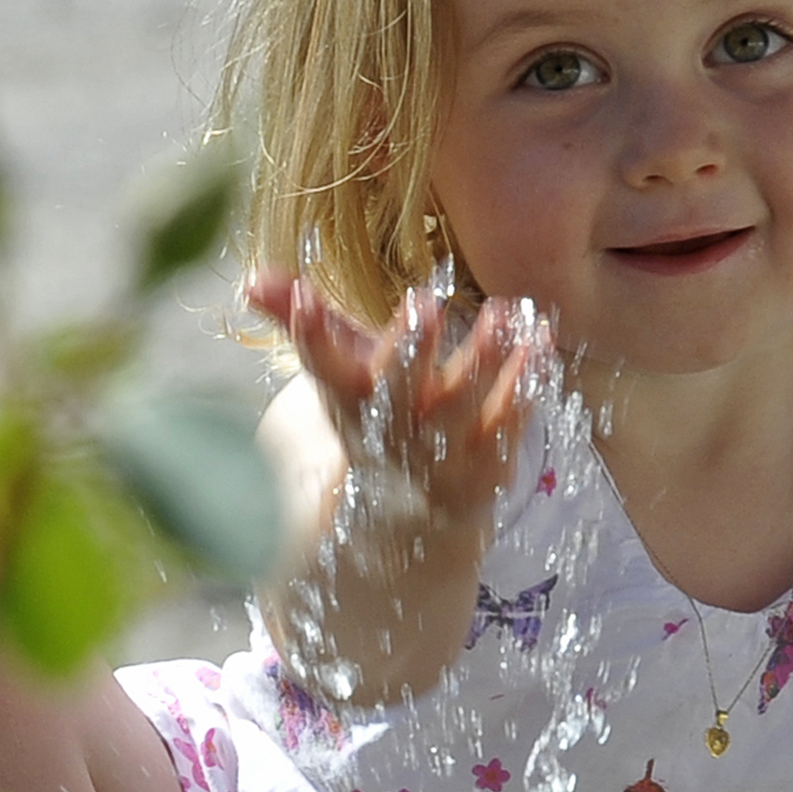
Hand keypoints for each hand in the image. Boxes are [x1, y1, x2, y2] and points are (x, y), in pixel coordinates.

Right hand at [246, 267, 541, 534]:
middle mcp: (391, 434)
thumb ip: (304, 323)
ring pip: (462, 408)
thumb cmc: (377, 414)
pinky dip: (527, 381)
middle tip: (424, 303)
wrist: (415, 511)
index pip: (322, 368)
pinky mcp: (488, 466)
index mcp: (349, 404)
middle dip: (409, 352)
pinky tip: (542, 337)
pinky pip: (510, 421)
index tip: (304, 297)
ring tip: (503, 310)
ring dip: (483, 360)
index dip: (310, 336)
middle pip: (397, 394)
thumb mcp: (341, 370)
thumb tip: (251, 281)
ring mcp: (441, 455)